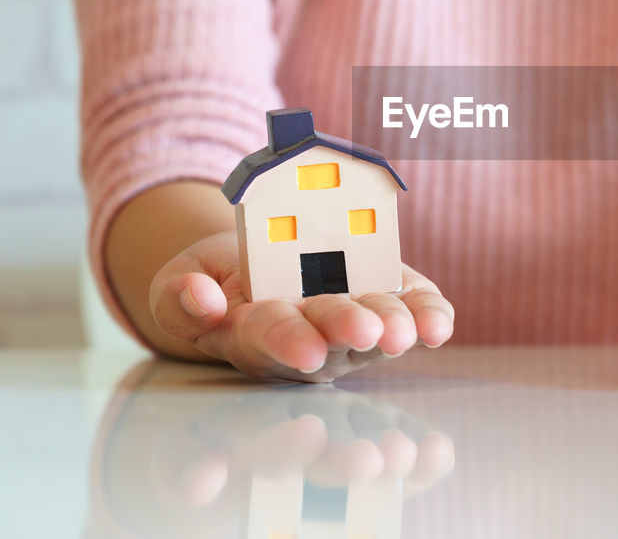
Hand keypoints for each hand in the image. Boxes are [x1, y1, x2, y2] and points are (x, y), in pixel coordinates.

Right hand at [149, 230, 453, 381]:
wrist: (258, 259)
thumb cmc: (216, 280)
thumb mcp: (179, 281)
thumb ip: (178, 298)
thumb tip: (200, 300)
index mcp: (254, 336)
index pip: (267, 341)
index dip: (287, 343)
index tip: (302, 357)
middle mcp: (311, 340)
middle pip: (328, 340)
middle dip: (345, 334)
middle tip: (365, 333)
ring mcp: (355, 324)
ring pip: (376, 329)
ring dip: (393, 329)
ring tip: (402, 331)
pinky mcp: (393, 300)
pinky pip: (415, 311)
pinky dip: (430, 315)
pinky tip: (438, 325)